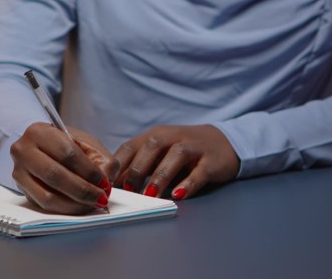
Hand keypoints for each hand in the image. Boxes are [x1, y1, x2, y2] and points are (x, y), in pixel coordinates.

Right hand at [10, 123, 119, 213]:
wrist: (42, 148)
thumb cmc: (65, 144)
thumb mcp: (86, 144)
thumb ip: (102, 160)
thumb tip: (105, 182)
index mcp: (39, 132)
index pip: (66, 154)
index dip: (88, 171)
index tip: (104, 182)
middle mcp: (23, 151)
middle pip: (55, 176)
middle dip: (82, 190)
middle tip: (101, 197)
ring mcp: (18, 172)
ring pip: (47, 196)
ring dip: (74, 204)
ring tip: (92, 203)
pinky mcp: (21, 190)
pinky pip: (44, 206)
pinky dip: (65, 209)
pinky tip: (79, 206)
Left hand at [114, 125, 239, 199]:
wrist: (224, 143)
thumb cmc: (184, 152)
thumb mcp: (160, 155)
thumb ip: (140, 166)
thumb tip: (115, 183)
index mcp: (156, 136)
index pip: (131, 146)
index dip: (118, 164)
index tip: (107, 182)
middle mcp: (173, 137)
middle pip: (152, 147)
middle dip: (137, 169)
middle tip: (129, 190)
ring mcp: (194, 147)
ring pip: (175, 156)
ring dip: (160, 176)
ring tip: (150, 194)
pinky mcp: (211, 161)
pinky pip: (199, 172)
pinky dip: (188, 184)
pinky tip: (179, 194)